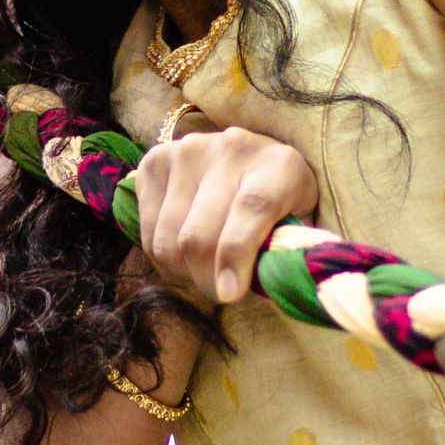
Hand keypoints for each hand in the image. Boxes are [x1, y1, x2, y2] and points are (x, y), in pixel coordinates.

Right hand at [129, 123, 317, 306]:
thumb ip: (282, 254)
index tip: (229, 295)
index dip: (235, 255)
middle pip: (199, 234)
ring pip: (168, 240)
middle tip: (218, 294)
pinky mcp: (155, 161)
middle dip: (205, 280)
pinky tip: (182, 255)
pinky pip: (147, 233)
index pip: (251, 208)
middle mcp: (231, 149)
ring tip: (201, 274)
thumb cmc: (281, 205)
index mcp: (280, 165)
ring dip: (181, 273)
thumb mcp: (296, 226)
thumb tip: (259, 289)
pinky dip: (162, 259)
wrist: (250, 161)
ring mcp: (188, 151)